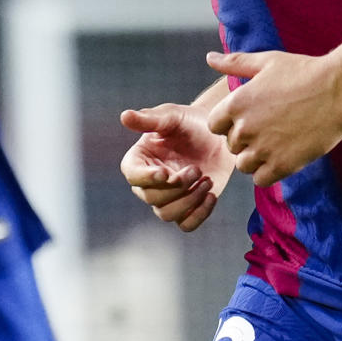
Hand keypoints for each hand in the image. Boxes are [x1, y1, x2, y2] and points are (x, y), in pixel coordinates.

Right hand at [119, 102, 235, 231]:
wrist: (216, 136)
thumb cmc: (189, 122)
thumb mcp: (171, 116)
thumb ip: (149, 118)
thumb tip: (124, 116)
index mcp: (139, 160)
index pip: (133, 175)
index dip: (146, 178)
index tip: (165, 173)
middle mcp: (150, 183)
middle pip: (152, 198)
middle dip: (176, 187)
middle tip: (196, 169)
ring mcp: (169, 197)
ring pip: (167, 214)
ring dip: (188, 201)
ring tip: (206, 181)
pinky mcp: (188, 207)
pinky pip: (187, 224)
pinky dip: (199, 214)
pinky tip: (211, 195)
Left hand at [205, 50, 341, 186]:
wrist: (340, 89)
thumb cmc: (304, 71)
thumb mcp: (266, 62)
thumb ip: (234, 63)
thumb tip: (209, 58)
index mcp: (236, 103)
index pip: (214, 125)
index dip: (229, 123)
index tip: (249, 117)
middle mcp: (245, 128)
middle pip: (231, 145)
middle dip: (245, 140)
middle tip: (270, 128)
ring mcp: (263, 148)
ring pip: (243, 165)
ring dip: (255, 158)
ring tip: (276, 144)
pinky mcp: (283, 165)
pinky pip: (261, 179)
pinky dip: (269, 172)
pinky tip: (283, 156)